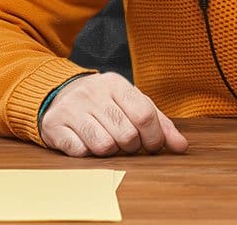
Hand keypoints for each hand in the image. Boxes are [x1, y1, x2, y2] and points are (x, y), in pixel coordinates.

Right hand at [40, 72, 188, 156]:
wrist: (57, 95)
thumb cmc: (103, 103)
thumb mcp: (131, 104)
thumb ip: (159, 123)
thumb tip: (181, 147)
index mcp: (116, 83)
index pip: (145, 114)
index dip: (154, 137)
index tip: (152, 146)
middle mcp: (93, 93)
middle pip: (127, 134)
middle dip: (131, 146)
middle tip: (127, 143)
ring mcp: (72, 109)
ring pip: (104, 146)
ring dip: (110, 152)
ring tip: (107, 142)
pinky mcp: (55, 126)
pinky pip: (81, 152)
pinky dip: (88, 154)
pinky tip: (86, 143)